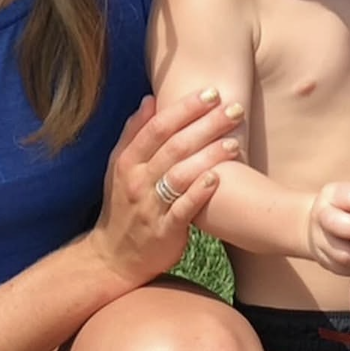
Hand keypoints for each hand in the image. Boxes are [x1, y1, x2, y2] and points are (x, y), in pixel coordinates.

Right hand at [89, 90, 239, 286]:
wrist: (114, 258)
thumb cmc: (122, 206)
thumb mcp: (119, 168)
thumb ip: (133, 133)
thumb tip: (149, 100)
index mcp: (127, 161)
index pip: (157, 127)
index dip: (184, 108)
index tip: (210, 92)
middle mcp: (137, 181)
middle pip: (174, 146)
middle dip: (206, 125)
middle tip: (234, 109)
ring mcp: (150, 207)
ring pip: (180, 175)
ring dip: (209, 156)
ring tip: (236, 143)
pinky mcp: (164, 231)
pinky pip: (184, 210)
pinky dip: (200, 193)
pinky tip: (218, 179)